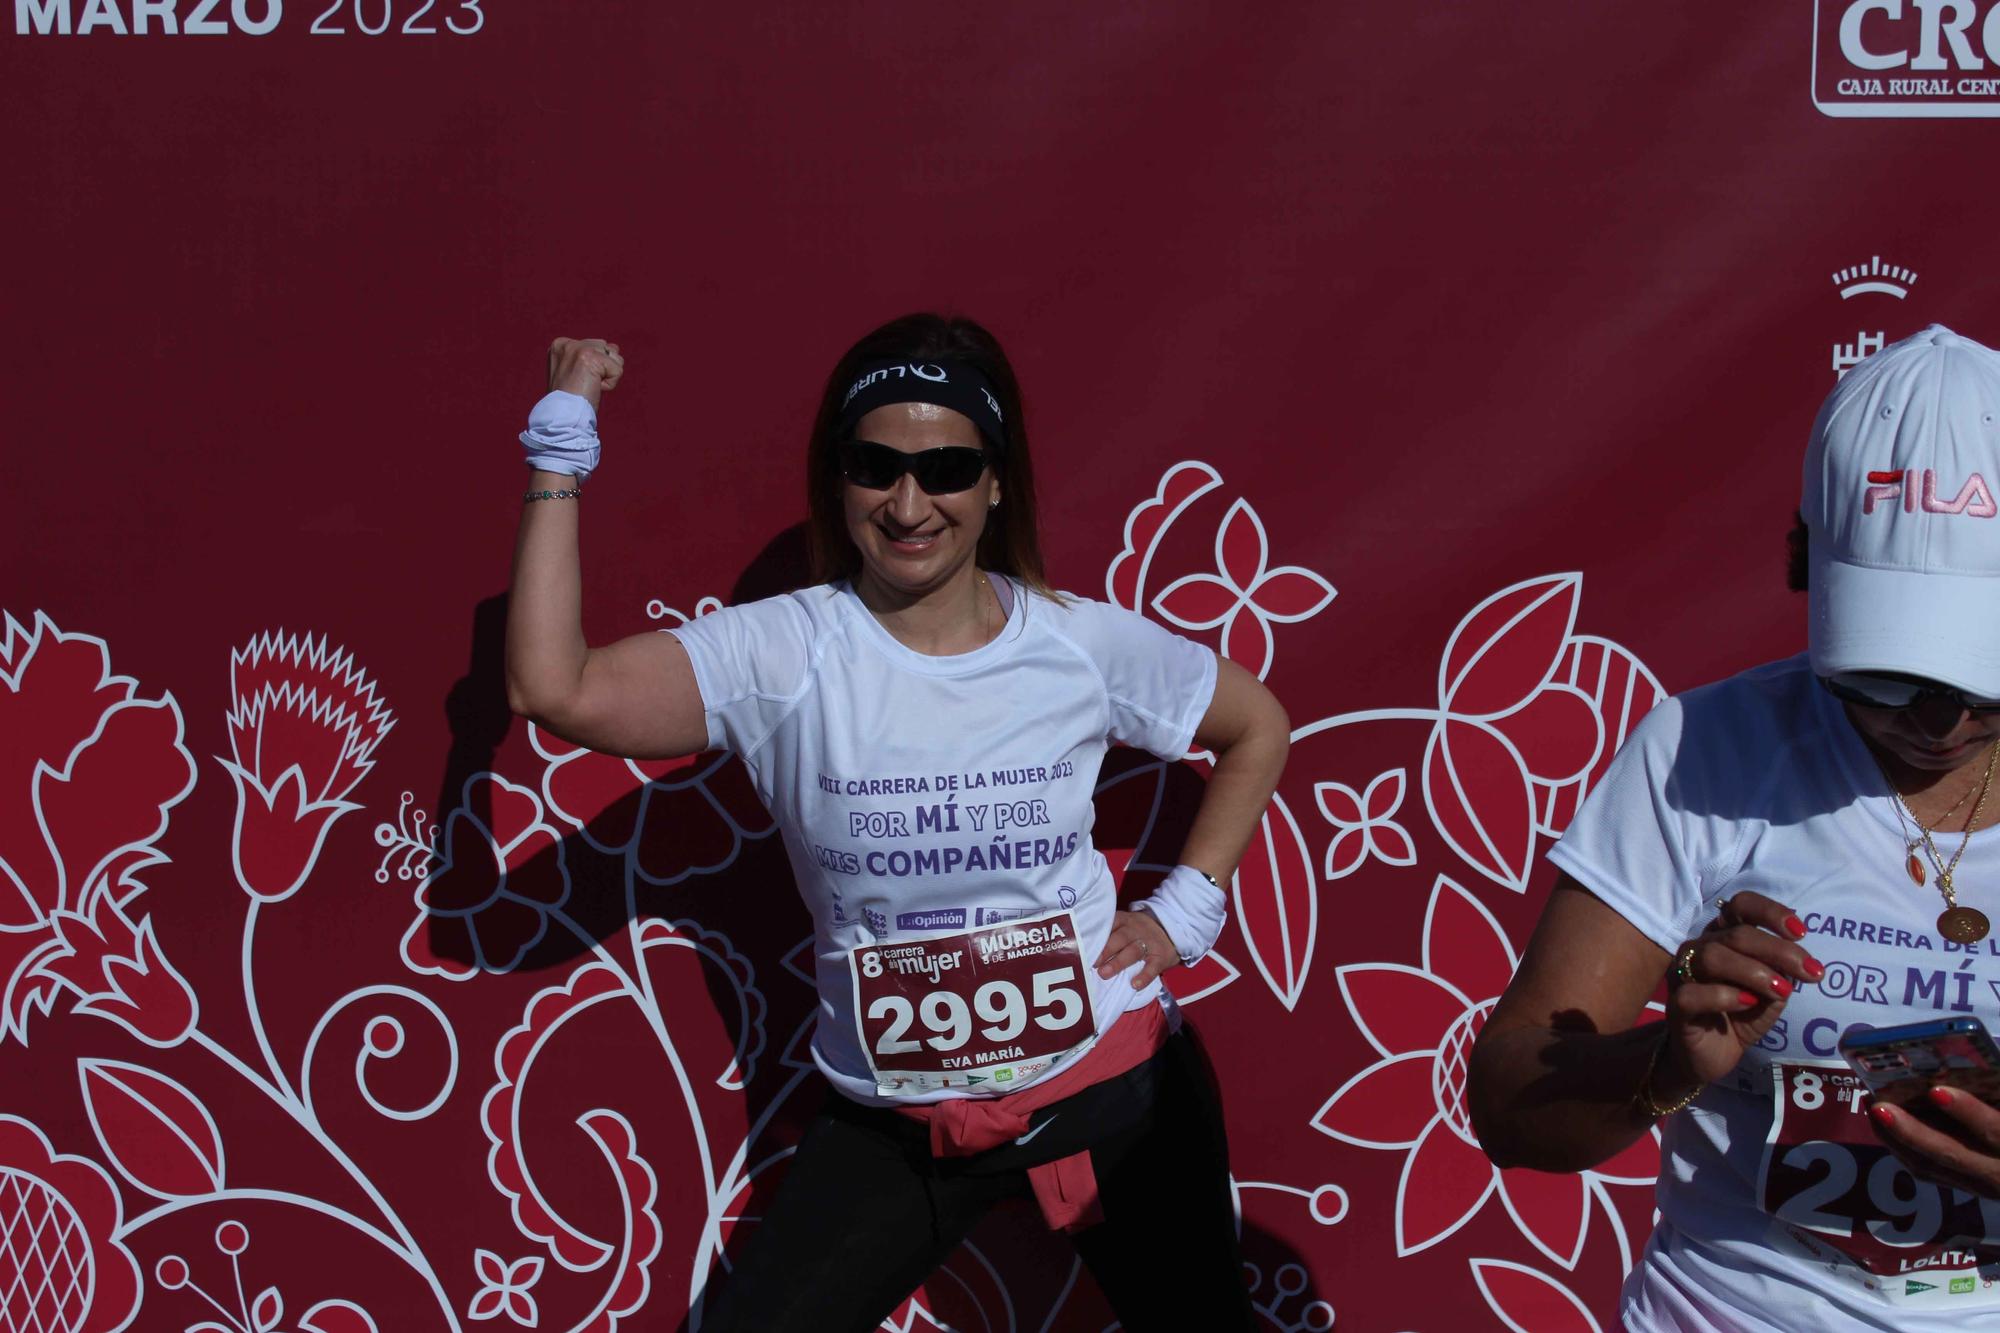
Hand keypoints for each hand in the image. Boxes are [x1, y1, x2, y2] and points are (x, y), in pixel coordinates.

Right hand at [546, 337, 623, 411]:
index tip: (577, 382)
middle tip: (584, 385)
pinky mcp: (591, 358)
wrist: (563, 416)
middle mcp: (568, 343)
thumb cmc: (570, 400)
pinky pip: (617, 370)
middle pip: (606, 349)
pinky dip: (610, 385)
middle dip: (603, 370)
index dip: (594, 369)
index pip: (596, 346)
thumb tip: (614, 347)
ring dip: (607, 377)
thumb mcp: (575, 373)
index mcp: (561, 345)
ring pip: (615, 358)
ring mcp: (578, 348)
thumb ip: (591, 357)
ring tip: (588, 387)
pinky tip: (593, 390)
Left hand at [1093, 909, 1177, 989]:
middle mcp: (1135, 929)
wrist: (1172, 929)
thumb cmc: (1140, 931)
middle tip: (1092, 964)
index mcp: (1124, 920)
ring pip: (1133, 951)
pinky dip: (1144, 976)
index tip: (1083, 948)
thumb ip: (1110, 934)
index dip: (1096, 937)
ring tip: (1104, 974)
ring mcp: (1149, 942)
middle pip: (1119, 938)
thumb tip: (1085, 950)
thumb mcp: (1126, 925)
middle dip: (1105, 951)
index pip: (1109, 925)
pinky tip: (1134, 984)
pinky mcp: (1161, 956)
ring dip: (1118, 963)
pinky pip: (1152, 967)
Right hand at [1658, 891, 1822, 1093]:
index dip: (1770, 912)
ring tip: (1782, 991)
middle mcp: (1699, 948)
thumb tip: (1798, 960)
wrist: (1713, 1055)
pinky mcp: (1676, 1006)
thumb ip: (1781, 972)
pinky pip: (1693, 993)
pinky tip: (1747, 1003)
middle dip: (1778, 950)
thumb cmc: (1742, 1015)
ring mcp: (1683, 975)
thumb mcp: (1772, 992)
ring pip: (1712, 957)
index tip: (1800, 933)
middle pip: (1735, 934)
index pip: (1740, 906)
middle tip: (1810, 972)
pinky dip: (1724, 996)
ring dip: (1754, 972)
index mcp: (1723, 937)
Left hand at [1869, 1090, 1999, 1197]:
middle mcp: (1999, 1173)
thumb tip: (1972, 1071)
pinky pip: (1927, 1172)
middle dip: (1913, 1131)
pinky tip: (1885, 1125)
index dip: (1968, 1113)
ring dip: (1896, 1138)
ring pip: (1931, 1167)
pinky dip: (1902, 1148)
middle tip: (1880, 1105)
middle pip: (1953, 1154)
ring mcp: (1984, 1186)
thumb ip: (1997, 1093)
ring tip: (1874, 1107)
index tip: (1937, 1091)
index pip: (1996, 1132)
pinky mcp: (1970, 1188)